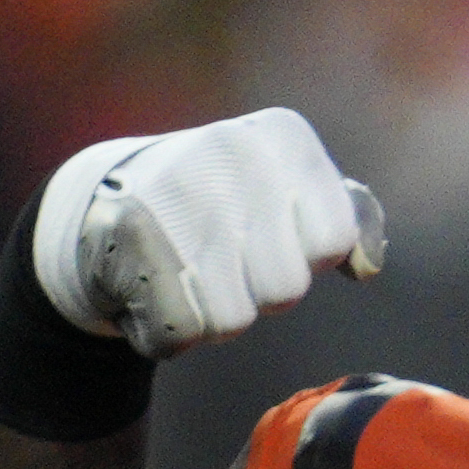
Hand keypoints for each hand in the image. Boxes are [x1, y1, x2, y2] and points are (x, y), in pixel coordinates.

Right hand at [34, 108, 384, 360]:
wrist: (103, 203)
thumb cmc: (220, 207)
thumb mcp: (293, 196)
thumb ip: (349, 222)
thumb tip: (366, 267)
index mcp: (282, 136)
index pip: (334, 240)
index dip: (305, 254)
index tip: (268, 230)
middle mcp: (229, 151)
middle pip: (287, 286)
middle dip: (257, 289)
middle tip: (217, 252)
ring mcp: (175, 192)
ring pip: (236, 317)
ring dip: (213, 313)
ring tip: (182, 267)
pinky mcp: (125, 238)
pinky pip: (182, 333)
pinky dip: (168, 331)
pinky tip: (149, 285)